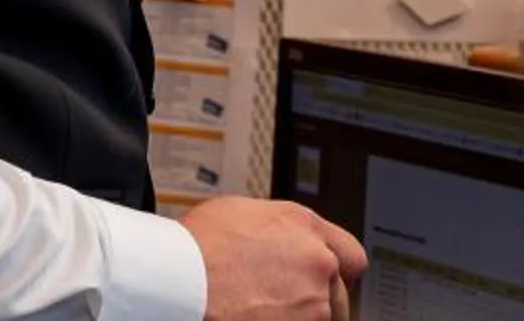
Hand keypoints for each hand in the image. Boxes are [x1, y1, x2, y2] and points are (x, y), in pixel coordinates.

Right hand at [181, 197, 365, 319]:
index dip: (335, 275)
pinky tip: (249, 320)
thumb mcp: (238, 213)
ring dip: (296, 318)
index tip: (323, 286)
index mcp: (305, 226)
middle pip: (337, 296)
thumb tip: (278, 240)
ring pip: (319, 319)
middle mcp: (318, 261)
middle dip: (314, 302)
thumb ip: (277, 228)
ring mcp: (312, 302)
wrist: (173, 281)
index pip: (350, 257)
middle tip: (279, 306)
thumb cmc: (191, 249)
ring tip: (255, 314)